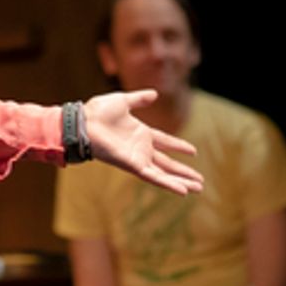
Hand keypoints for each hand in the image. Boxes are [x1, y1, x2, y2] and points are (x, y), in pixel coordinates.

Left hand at [83, 90, 203, 195]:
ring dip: (181, 181)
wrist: (85, 122)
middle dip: (184, 171)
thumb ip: (139, 99)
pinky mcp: (133, 166)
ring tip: (198, 188)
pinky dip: (168, 184)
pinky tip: (182, 190)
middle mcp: (141, 149)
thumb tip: (154, 94)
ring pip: (165, 173)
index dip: (179, 146)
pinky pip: (154, 177)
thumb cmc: (98, 111)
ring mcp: (138, 158)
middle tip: (200, 180)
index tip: (193, 151)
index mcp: (141, 134)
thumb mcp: (123, 101)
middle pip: (168, 163)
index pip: (165, 142)